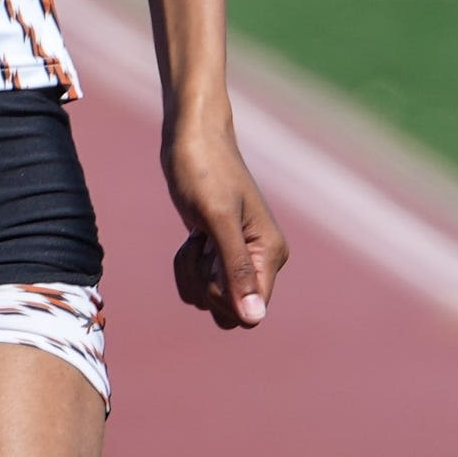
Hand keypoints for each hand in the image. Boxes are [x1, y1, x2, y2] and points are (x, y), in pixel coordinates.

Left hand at [165, 117, 285, 329]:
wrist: (191, 137)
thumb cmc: (203, 170)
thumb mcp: (217, 219)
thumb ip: (236, 270)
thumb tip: (253, 319)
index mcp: (270, 254)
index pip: (249, 313)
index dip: (221, 295)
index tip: (211, 256)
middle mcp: (261, 261)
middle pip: (227, 310)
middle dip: (204, 282)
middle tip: (200, 241)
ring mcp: (240, 258)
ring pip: (209, 298)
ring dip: (192, 271)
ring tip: (196, 235)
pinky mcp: (219, 253)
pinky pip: (199, 283)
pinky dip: (187, 265)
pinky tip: (192, 237)